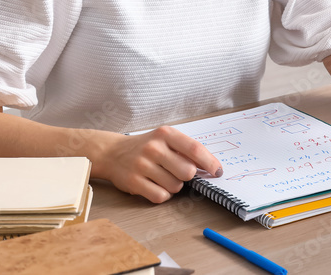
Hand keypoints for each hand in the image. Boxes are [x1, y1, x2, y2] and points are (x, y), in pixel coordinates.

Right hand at [94, 125, 222, 202]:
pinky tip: (155, 185)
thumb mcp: (165, 139)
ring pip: (175, 186)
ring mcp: (142, 165)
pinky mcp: (133, 182)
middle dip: (188, 176)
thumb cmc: (146, 146)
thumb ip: (185, 149)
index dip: (209, 162)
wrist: (112, 152)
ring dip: (174, 186)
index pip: (194, 149)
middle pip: (187, 172)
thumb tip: (210, 166)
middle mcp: (153, 148)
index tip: (217, 171)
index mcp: (165, 134)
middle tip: (179, 173)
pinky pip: (160, 196)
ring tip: (162, 177)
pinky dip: (162, 195)